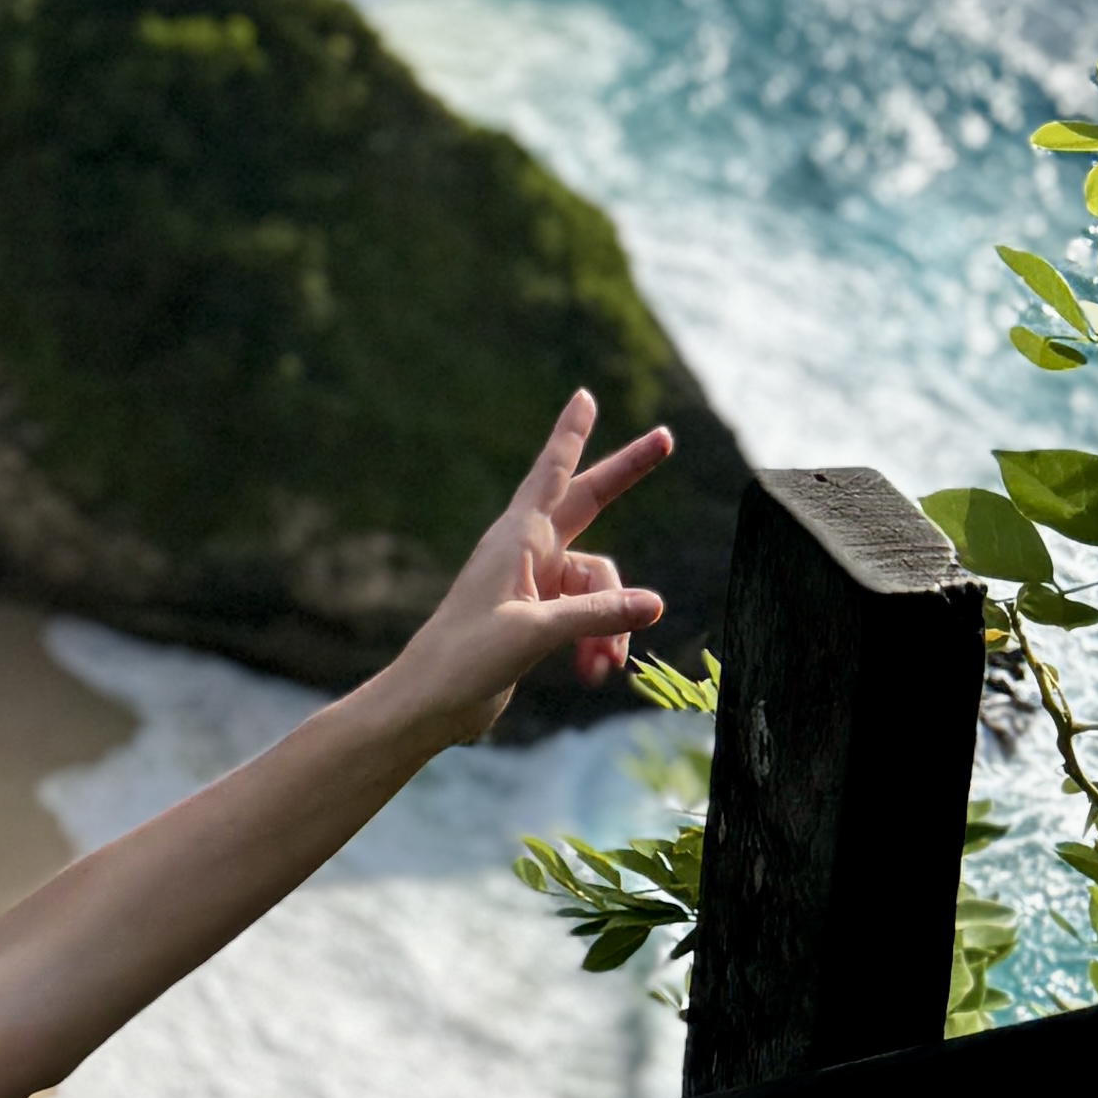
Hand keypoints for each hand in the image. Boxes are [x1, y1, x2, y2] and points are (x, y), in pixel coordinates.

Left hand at [391, 389, 672, 744]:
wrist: (430, 701)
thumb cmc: (466, 658)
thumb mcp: (534, 633)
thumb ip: (596, 616)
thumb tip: (657, 603)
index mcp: (517, 539)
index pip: (553, 474)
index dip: (571, 435)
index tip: (583, 396)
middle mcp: (527, 552)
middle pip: (591, 503)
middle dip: (627, 475)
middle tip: (667, 437)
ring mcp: (535, 583)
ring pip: (600, 585)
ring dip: (610, 625)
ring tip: (602, 666)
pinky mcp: (538, 616)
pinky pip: (588, 616)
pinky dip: (597, 642)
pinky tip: (592, 674)